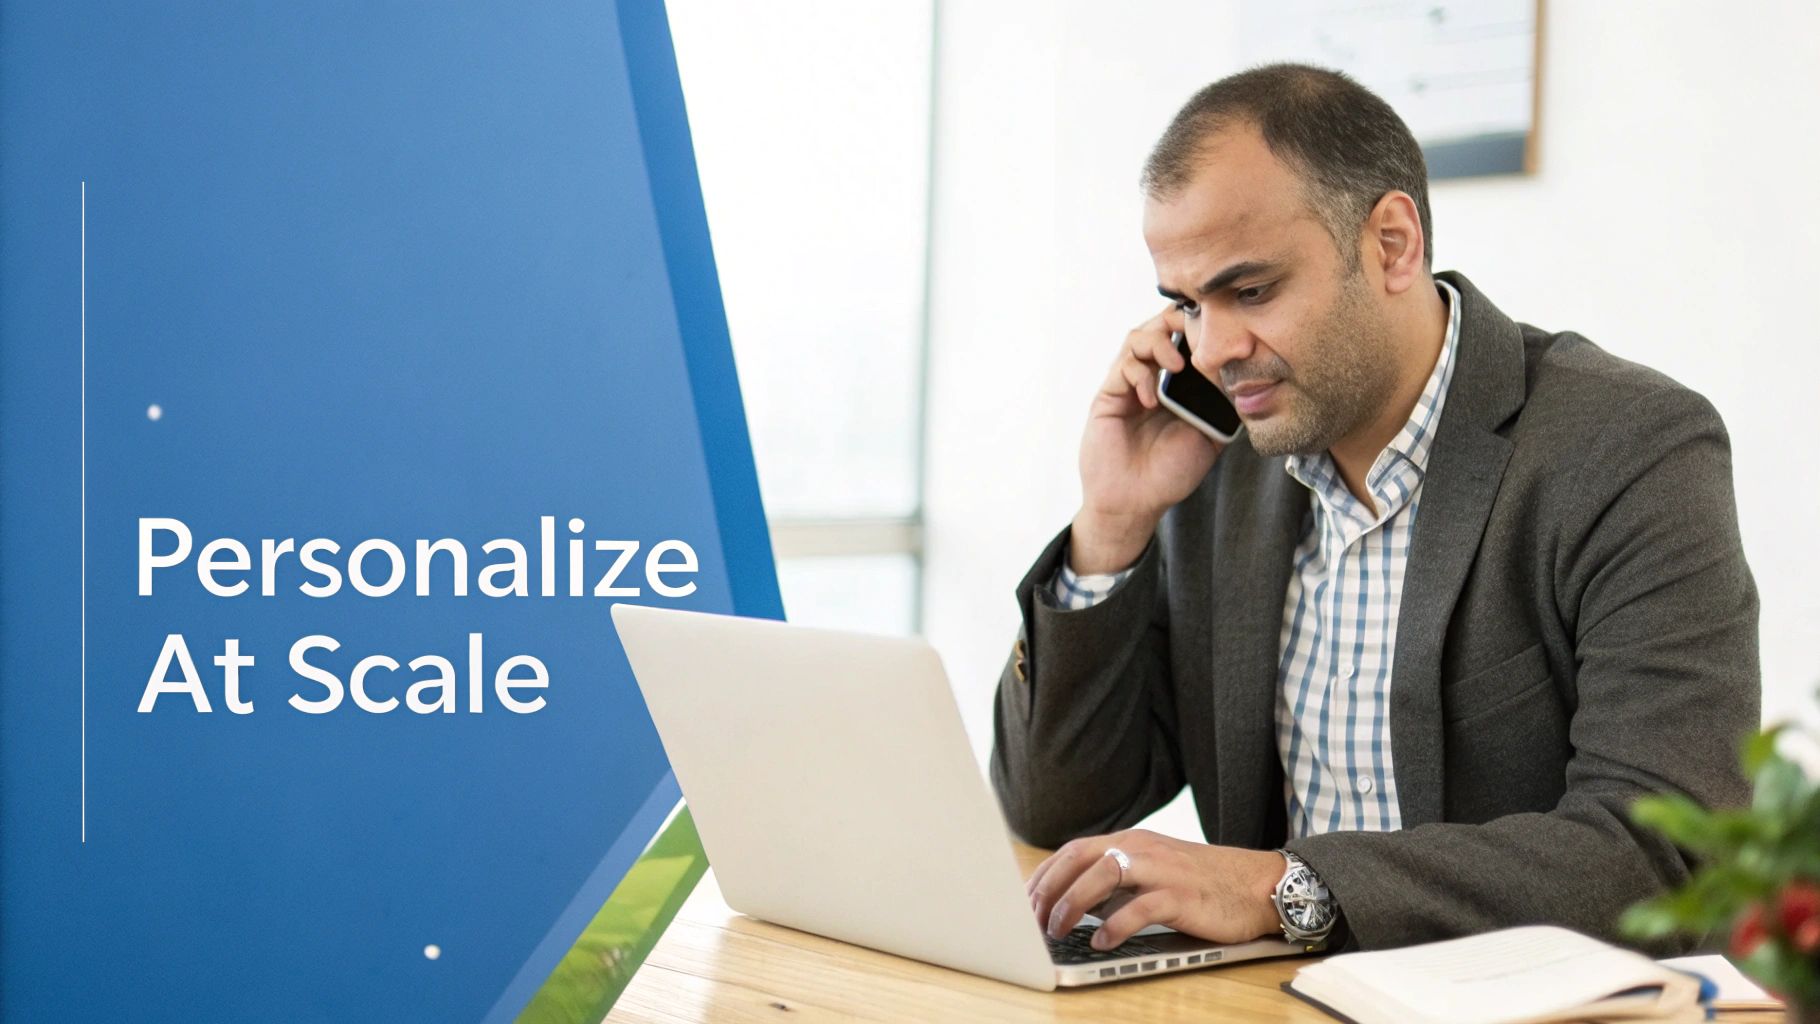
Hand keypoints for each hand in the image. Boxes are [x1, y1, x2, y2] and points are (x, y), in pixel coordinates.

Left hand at [1025, 829, 1284, 949]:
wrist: (1258, 884)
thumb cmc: (1203, 883)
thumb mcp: (1153, 872)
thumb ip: (1117, 881)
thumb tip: (1074, 904)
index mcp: (1131, 841)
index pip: (1073, 851)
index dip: (1044, 876)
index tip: (1024, 902)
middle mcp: (1141, 848)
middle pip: (1079, 859)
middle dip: (1049, 889)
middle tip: (1031, 920)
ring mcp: (1161, 869)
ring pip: (1102, 877)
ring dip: (1072, 905)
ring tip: (1057, 931)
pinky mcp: (1181, 895)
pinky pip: (1140, 908)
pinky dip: (1115, 925)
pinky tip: (1101, 941)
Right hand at [1073, 307, 1225, 573]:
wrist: (1136, 502)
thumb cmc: (1171, 473)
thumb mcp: (1211, 437)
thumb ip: (1223, 406)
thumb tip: (1244, 375)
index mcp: (1178, 383)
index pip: (1186, 337)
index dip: (1200, 326)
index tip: (1220, 331)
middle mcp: (1153, 377)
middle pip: (1160, 325)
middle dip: (1178, 320)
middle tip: (1196, 333)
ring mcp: (1128, 384)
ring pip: (1138, 337)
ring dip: (1159, 343)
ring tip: (1177, 365)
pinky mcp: (1109, 395)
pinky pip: (1122, 367)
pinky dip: (1139, 375)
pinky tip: (1151, 400)